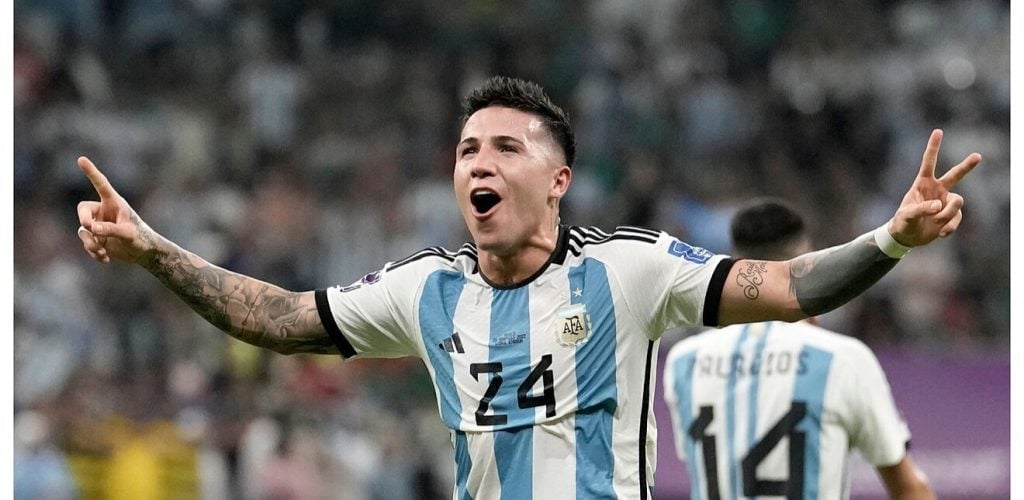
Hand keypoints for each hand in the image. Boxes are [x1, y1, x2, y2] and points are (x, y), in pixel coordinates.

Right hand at [75, 156, 156, 263]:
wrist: (144, 253)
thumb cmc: (142, 238)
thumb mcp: (128, 234)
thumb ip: (111, 230)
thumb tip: (91, 229)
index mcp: (114, 203)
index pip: (101, 185)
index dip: (91, 172)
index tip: (81, 159)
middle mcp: (104, 212)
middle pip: (82, 210)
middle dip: (84, 220)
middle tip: (92, 229)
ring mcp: (98, 225)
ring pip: (83, 230)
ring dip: (89, 243)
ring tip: (101, 252)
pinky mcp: (96, 238)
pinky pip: (86, 243)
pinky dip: (93, 252)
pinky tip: (106, 259)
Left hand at [889, 129, 980, 246]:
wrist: (908, 237)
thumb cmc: (903, 222)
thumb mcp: (906, 215)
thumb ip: (921, 209)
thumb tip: (939, 205)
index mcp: (922, 184)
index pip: (929, 163)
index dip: (934, 148)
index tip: (938, 131)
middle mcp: (937, 190)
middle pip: (955, 175)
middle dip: (967, 166)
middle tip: (978, 156)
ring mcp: (946, 202)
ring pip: (957, 202)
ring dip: (948, 214)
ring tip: (936, 221)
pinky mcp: (951, 215)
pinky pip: (957, 218)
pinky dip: (949, 226)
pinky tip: (940, 233)